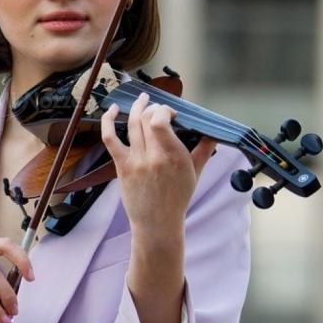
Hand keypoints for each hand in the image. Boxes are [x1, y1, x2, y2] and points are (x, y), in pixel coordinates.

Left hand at [100, 92, 215, 234]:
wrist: (157, 223)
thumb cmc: (178, 198)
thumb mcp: (196, 173)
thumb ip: (205, 149)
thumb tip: (213, 131)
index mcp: (174, 156)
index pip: (160, 120)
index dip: (164, 109)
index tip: (171, 114)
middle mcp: (153, 157)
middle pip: (146, 118)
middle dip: (153, 108)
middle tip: (158, 108)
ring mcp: (135, 161)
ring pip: (131, 124)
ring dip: (136, 107)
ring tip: (142, 99)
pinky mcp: (122, 166)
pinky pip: (110, 138)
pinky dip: (108, 121)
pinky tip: (113, 109)